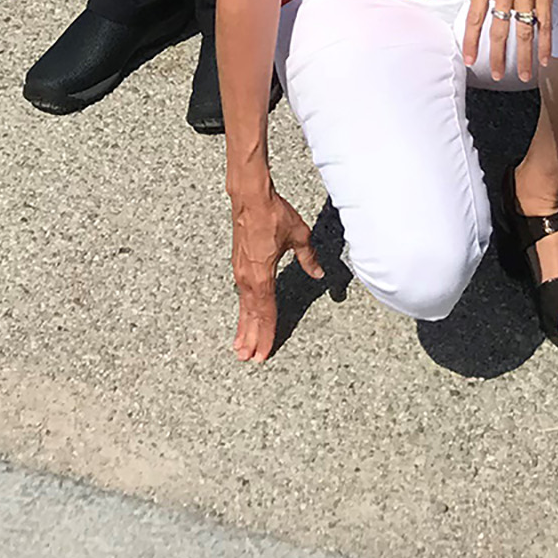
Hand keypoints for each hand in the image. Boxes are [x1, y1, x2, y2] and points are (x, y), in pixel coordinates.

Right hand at [229, 174, 321, 363]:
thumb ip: (308, 257)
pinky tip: (241, 319)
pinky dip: (241, 311)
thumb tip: (318, 273)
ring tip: (239, 348)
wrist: (249, 197)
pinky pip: (241, 295)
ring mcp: (241, 272)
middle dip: (252, 338)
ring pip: (244, 307)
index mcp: (264, 276)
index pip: (267, 312)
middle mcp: (249, 278)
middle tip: (249, 359)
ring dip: (243, 328)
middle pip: (252, 316)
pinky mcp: (238, 265)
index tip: (264, 353)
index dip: (267, 334)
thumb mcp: (298, 235)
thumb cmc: (273, 214)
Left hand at [462, 0, 557, 83]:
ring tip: (525, 74)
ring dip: (524, 56)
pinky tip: (544, 58)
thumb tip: (477, 3)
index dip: (471, 41)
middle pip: (499, 29)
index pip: (475, 16)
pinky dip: (545, 42)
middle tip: (497, 75)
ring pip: (524, 30)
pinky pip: (545, 21)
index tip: (469, 59)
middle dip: (498, 56)